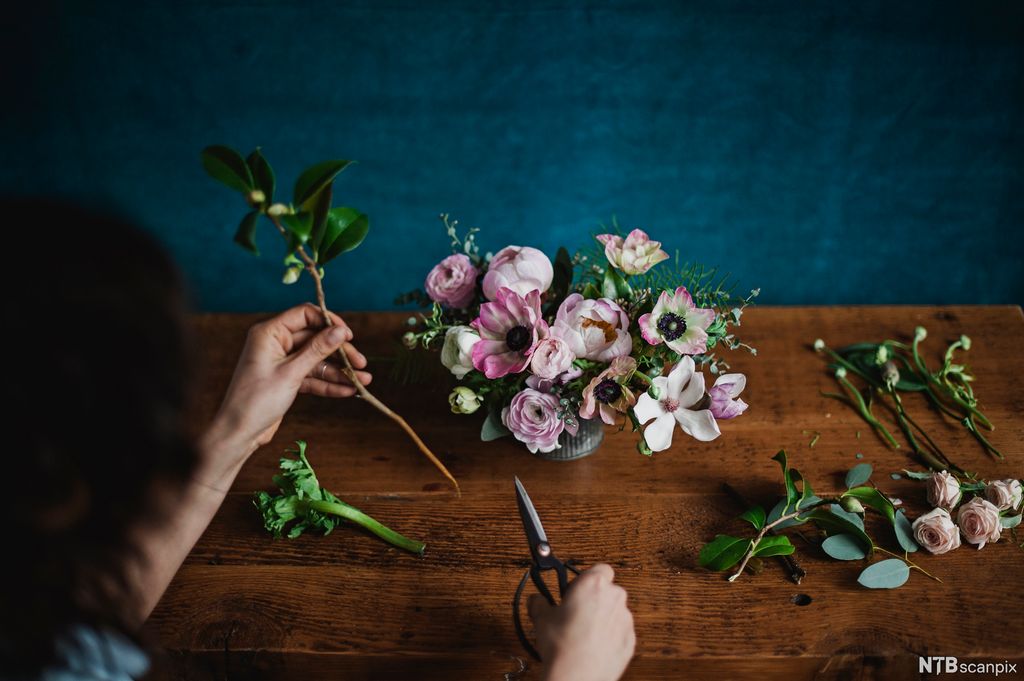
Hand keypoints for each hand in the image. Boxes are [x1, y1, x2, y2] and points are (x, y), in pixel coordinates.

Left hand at [203, 303, 371, 471]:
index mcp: (269, 333)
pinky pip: (312, 376)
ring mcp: (282, 362)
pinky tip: (348, 390)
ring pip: (317, 360)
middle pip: (316, 339)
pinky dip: (328, 383)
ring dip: (339, 371)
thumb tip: (341, 331)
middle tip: (361, 363)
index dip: (329, 322)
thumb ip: (318, 350)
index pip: (305, 315)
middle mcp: (276, 343)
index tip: (349, 335)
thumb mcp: (291, 373)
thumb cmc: (256, 400)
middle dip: (339, 352)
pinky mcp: (287, 379)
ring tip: (362, 381)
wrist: (239, 433)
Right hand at [528, 564, 634, 680]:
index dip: (586, 578)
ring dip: (602, 617)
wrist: (577, 676)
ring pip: (614, 611)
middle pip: (608, 590)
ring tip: (582, 633)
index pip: (599, 568)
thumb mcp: (541, 618)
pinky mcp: (630, 640)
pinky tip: (592, 646)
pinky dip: (609, 636)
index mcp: (594, 584)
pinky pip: (619, 631)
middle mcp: (614, 597)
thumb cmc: (562, 645)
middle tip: (575, 612)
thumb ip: (539, 602)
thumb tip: (536, 600)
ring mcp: (625, 619)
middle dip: (594, 598)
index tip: (575, 589)